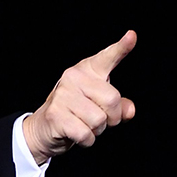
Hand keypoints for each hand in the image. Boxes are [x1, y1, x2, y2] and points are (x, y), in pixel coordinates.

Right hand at [21, 31, 137, 162]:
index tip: (132, 36)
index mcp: (87, 71)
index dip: (121, 48)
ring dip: (97, 131)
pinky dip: (87, 141)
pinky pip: (86, 134)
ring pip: (99, 120)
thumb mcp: (99, 106)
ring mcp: (63, 95)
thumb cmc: (75, 113)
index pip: (107, 58)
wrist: (44, 129)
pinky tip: (77, 135)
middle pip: (112, 100)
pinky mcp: (56, 114)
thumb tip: (129, 111)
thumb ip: (118, 106)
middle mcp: (74, 77)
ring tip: (84, 125)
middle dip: (112, 118)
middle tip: (100, 121)